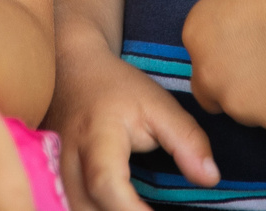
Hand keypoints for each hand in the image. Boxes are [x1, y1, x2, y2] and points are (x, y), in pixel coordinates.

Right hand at [50, 26, 217, 210]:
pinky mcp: (54, 182)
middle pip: (85, 209)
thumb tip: (211, 179)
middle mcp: (70, 159)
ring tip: (141, 210)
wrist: (73, 70)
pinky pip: (73, 208)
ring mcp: (55, 173)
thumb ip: (187, 140)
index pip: (106, 183)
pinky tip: (125, 208)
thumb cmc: (118, 88)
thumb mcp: (159, 104)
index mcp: (97, 136)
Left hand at [180, 0, 265, 134]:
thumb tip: (241, 37)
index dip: (228, 66)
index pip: (202, 68)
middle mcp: (210, 75)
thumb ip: (227, 25)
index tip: (253, 57)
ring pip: (255, 114)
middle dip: (242, 92)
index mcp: (197, 37)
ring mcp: (242, 104)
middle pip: (219, 99)